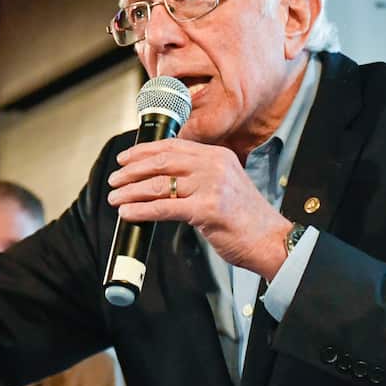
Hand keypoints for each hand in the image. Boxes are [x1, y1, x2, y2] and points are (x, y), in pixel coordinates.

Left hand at [107, 140, 293, 277]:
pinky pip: (164, 208)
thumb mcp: (224, 185)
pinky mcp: (207, 210)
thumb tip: (160, 178)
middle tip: (114, 179)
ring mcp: (211, 186)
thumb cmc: (245, 218)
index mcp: (217, 155)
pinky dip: (141, 210)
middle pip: (162, 162)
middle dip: (132, 171)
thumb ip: (198, 176)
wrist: (270, 240)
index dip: (143, 150)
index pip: (172, 146)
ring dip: (131, 192)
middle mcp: (214, 166)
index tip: (124, 158)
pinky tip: (128, 213)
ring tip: (115, 198)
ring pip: (159, 185)